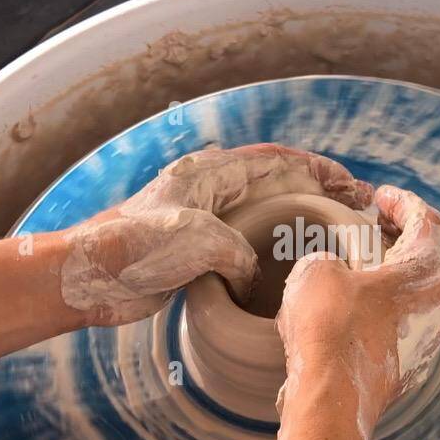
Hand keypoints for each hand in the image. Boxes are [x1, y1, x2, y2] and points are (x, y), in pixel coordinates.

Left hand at [59, 144, 372, 324]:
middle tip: (352, 209)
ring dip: (295, 224)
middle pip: (276, 185)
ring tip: (330, 239)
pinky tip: (287, 271)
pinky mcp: (196, 254)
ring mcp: (204, 223)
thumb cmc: (134, 246)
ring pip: (262, 218)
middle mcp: (210, 193)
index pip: (276, 161)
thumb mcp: (200, 240)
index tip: (348, 182)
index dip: (316, 168)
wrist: (88, 278)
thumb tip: (252, 278)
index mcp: (210, 175)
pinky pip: (243, 249)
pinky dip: (269, 255)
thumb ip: (240, 253)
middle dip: (315, 193)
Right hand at [276, 185, 439, 439]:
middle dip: (417, 231)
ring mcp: (434, 336)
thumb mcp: (316, 271)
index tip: (380, 197)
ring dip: (408, 270)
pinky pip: (418, 321)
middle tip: (386, 224)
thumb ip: (331, 257)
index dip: (402, 202)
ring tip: (375, 262)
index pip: (427, 220)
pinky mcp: (418, 363)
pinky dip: (400, 303)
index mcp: (427, 270)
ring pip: (434, 290)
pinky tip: (371, 304)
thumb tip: (336, 270)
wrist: (333, 397)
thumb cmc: (328, 329)